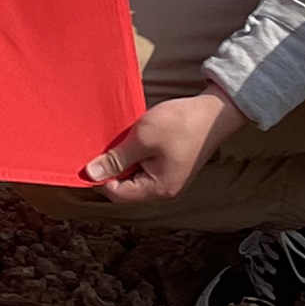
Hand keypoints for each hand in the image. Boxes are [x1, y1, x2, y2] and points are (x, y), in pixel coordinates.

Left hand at [81, 89, 245, 203]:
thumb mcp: (142, 139)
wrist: (213, 112)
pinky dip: (136, 153)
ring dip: (124, 158)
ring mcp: (169, 178)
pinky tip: (132, 138)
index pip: (117, 194)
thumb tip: (90, 175)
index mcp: (158, 189)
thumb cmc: (179, 124)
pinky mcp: (171, 166)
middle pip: (125, 186)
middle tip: (104, 144)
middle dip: (112, 167)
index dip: (100, 176)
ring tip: (120, 139)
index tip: (90, 155)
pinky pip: (145, 166)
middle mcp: (164, 189)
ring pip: (135, 174)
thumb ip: (116, 159)